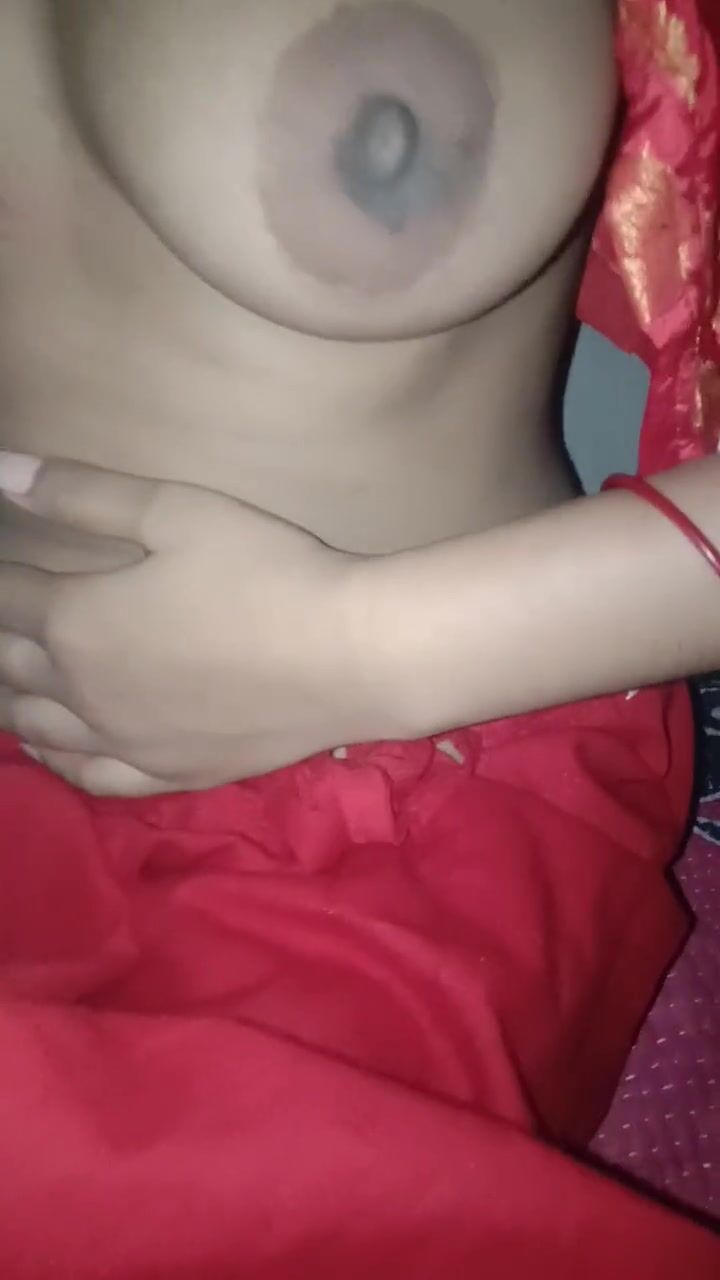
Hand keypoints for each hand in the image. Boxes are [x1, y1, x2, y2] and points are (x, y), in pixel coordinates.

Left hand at [0, 453, 381, 795]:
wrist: (349, 656)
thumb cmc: (265, 571)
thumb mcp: (174, 512)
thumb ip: (80, 494)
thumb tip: (0, 471)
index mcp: (76, 620)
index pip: (4, 596)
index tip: (4, 566)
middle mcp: (83, 691)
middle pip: (9, 664)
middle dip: (0, 635)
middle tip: (12, 615)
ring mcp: (123, 743)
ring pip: (36, 726)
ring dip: (14, 696)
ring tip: (15, 673)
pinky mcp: (166, 775)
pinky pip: (88, 776)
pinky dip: (55, 758)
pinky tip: (48, 744)